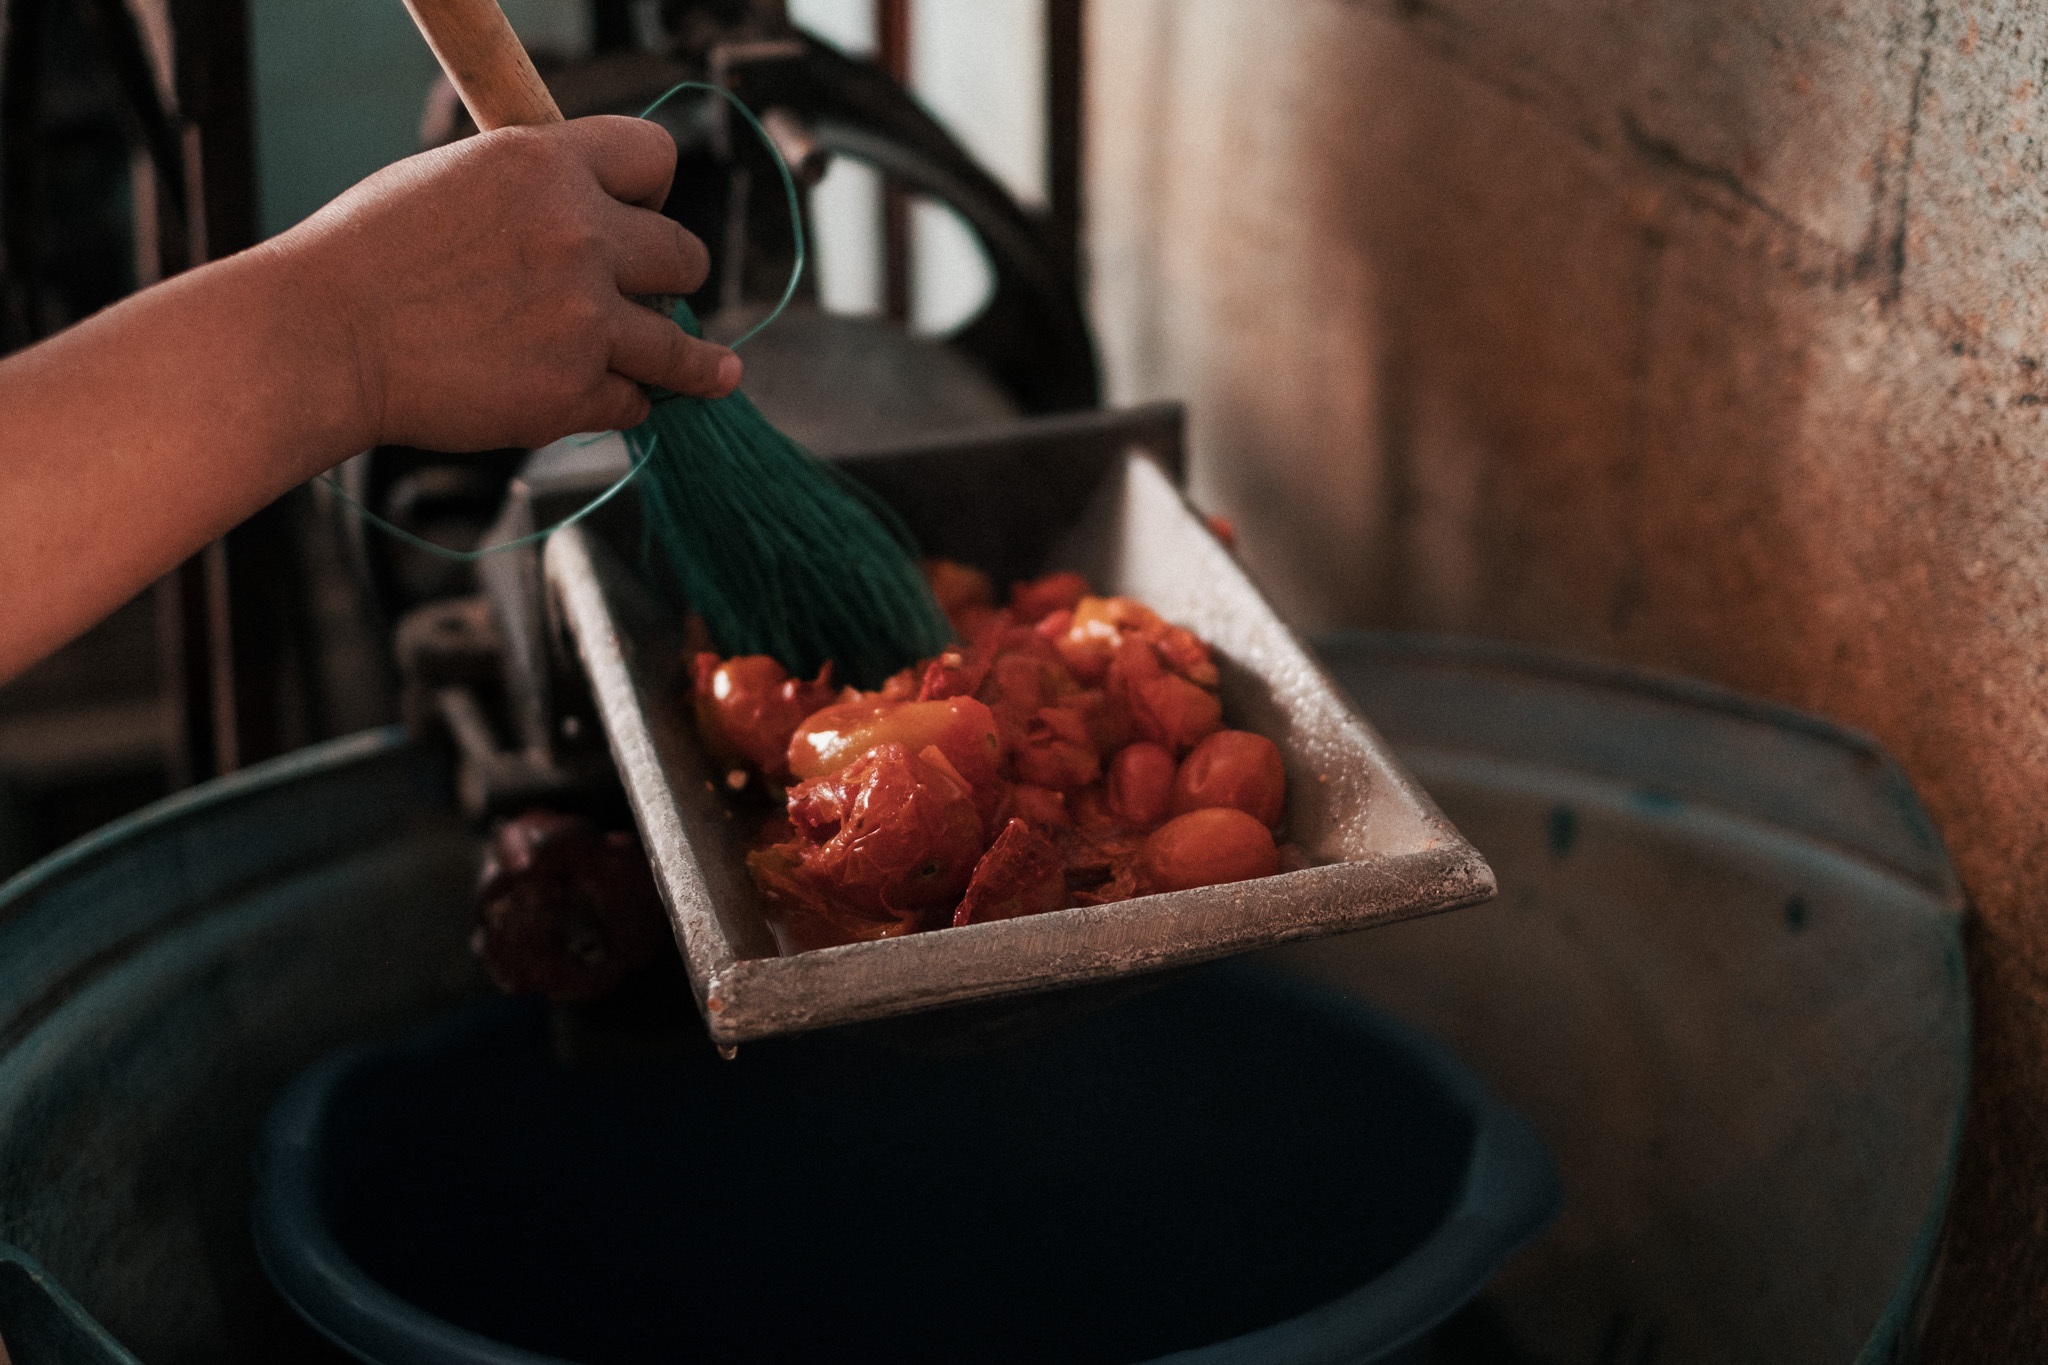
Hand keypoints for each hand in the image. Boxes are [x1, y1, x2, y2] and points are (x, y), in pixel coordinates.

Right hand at [278, 114, 738, 450]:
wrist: (321, 338)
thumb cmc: (367, 258)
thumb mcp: (455, 178)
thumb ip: (533, 190)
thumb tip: (586, 204)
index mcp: (547, 163)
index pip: (656, 157)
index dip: (654, 191)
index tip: (646, 215)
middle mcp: (580, 233)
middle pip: (685, 254)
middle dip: (669, 278)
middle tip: (652, 298)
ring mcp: (584, 317)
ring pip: (684, 345)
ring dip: (692, 361)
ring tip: (714, 372)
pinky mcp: (573, 390)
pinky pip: (634, 401)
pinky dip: (618, 403)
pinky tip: (596, 398)